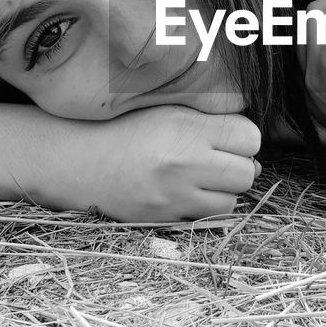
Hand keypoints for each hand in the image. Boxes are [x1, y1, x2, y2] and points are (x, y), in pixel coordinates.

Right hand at [16, 105, 260, 219]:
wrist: (76, 158)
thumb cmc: (122, 127)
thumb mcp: (165, 108)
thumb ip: (206, 118)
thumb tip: (248, 141)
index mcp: (186, 127)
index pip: (249, 137)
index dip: (243, 138)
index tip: (229, 137)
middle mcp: (184, 162)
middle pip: (246, 172)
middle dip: (238, 166)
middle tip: (219, 159)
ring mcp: (174, 194)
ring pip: (231, 200)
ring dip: (223, 190)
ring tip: (201, 177)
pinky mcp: (164, 218)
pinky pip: (206, 217)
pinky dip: (203, 206)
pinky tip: (185, 191)